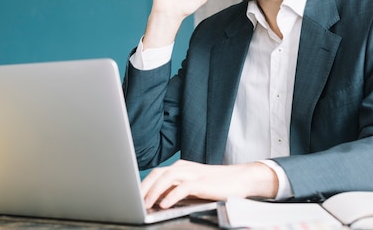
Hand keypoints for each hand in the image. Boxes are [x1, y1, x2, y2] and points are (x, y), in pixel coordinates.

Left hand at [140, 159, 277, 208]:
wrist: (240, 178)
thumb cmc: (216, 184)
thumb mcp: (192, 186)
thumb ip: (175, 189)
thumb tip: (156, 200)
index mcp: (179, 167)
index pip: (155, 173)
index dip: (142, 184)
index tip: (132, 196)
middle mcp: (184, 167)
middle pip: (157, 173)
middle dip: (143, 187)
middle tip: (133, 200)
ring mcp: (193, 173)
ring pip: (168, 178)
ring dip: (154, 191)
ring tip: (146, 204)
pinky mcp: (202, 182)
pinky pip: (183, 187)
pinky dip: (172, 195)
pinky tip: (165, 204)